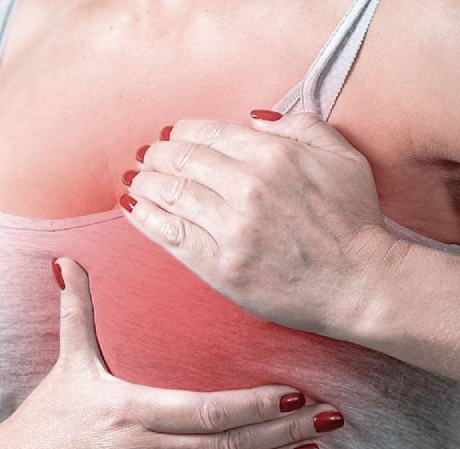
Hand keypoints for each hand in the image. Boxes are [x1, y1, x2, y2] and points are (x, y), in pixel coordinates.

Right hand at [0, 257, 344, 448]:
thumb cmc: (48, 419)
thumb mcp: (66, 363)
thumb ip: (75, 310)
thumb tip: (67, 260)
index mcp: (131, 410)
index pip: (205, 412)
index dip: (251, 405)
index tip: (290, 394)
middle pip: (227, 445)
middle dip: (281, 432)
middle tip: (328, 417)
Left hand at [120, 112, 397, 335]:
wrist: (362, 284)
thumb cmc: (353, 221)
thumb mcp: (342, 157)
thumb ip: (300, 126)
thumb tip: (253, 119)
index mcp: (273, 155)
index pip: (206, 133)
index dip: (180, 132)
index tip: (171, 136)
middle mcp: (246, 187)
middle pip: (180, 160)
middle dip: (156, 155)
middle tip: (147, 158)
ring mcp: (230, 228)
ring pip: (169, 194)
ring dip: (144, 183)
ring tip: (136, 180)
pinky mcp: (219, 265)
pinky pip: (168, 234)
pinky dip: (144, 217)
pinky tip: (132, 207)